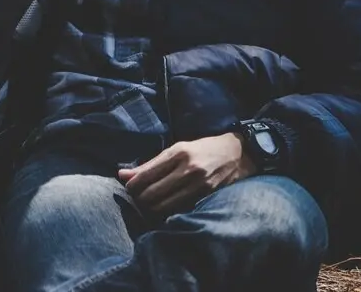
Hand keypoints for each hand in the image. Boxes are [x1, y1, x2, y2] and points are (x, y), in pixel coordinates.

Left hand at [117, 133, 254, 215]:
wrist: (239, 154)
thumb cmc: (203, 149)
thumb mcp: (177, 149)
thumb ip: (149, 164)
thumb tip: (122, 175)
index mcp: (177, 153)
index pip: (144, 176)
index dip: (131, 186)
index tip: (129, 188)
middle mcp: (188, 169)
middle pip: (151, 194)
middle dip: (139, 200)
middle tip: (137, 199)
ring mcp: (198, 185)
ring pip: (163, 206)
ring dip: (151, 209)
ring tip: (149, 205)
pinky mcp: (206, 197)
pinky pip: (179, 210)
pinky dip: (167, 212)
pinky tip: (165, 209)